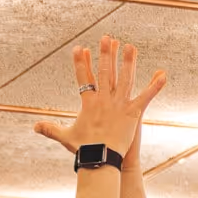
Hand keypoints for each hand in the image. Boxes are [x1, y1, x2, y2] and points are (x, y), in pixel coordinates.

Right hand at [38, 35, 163, 160]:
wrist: (100, 159)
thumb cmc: (83, 150)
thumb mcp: (65, 137)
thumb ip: (50, 129)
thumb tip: (34, 127)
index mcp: (88, 103)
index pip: (84, 78)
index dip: (81, 62)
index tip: (80, 48)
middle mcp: (104, 100)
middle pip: (105, 72)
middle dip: (106, 54)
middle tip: (107, 37)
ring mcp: (119, 105)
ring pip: (125, 79)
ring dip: (128, 62)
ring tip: (130, 46)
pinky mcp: (133, 113)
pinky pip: (145, 97)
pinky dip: (155, 86)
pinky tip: (163, 74)